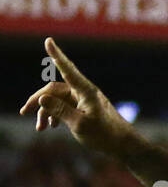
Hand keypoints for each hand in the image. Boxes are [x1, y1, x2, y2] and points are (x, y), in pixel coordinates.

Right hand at [18, 38, 134, 156]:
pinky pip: (63, 107)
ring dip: (45, 112)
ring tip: (40, 129)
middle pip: (53, 90)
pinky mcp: (83, 109)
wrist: (123, 145)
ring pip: (57, 100)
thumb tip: (42, 98)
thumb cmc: (105, 135)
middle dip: (38, 101)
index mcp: (86, 91)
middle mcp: (84, 92)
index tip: (49, 40)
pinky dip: (55, 115)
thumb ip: (60, 111)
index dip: (56, 55)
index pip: (67, 69)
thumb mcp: (80, 125)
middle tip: (24, 112)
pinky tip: (50, 126)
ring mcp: (83, 100)